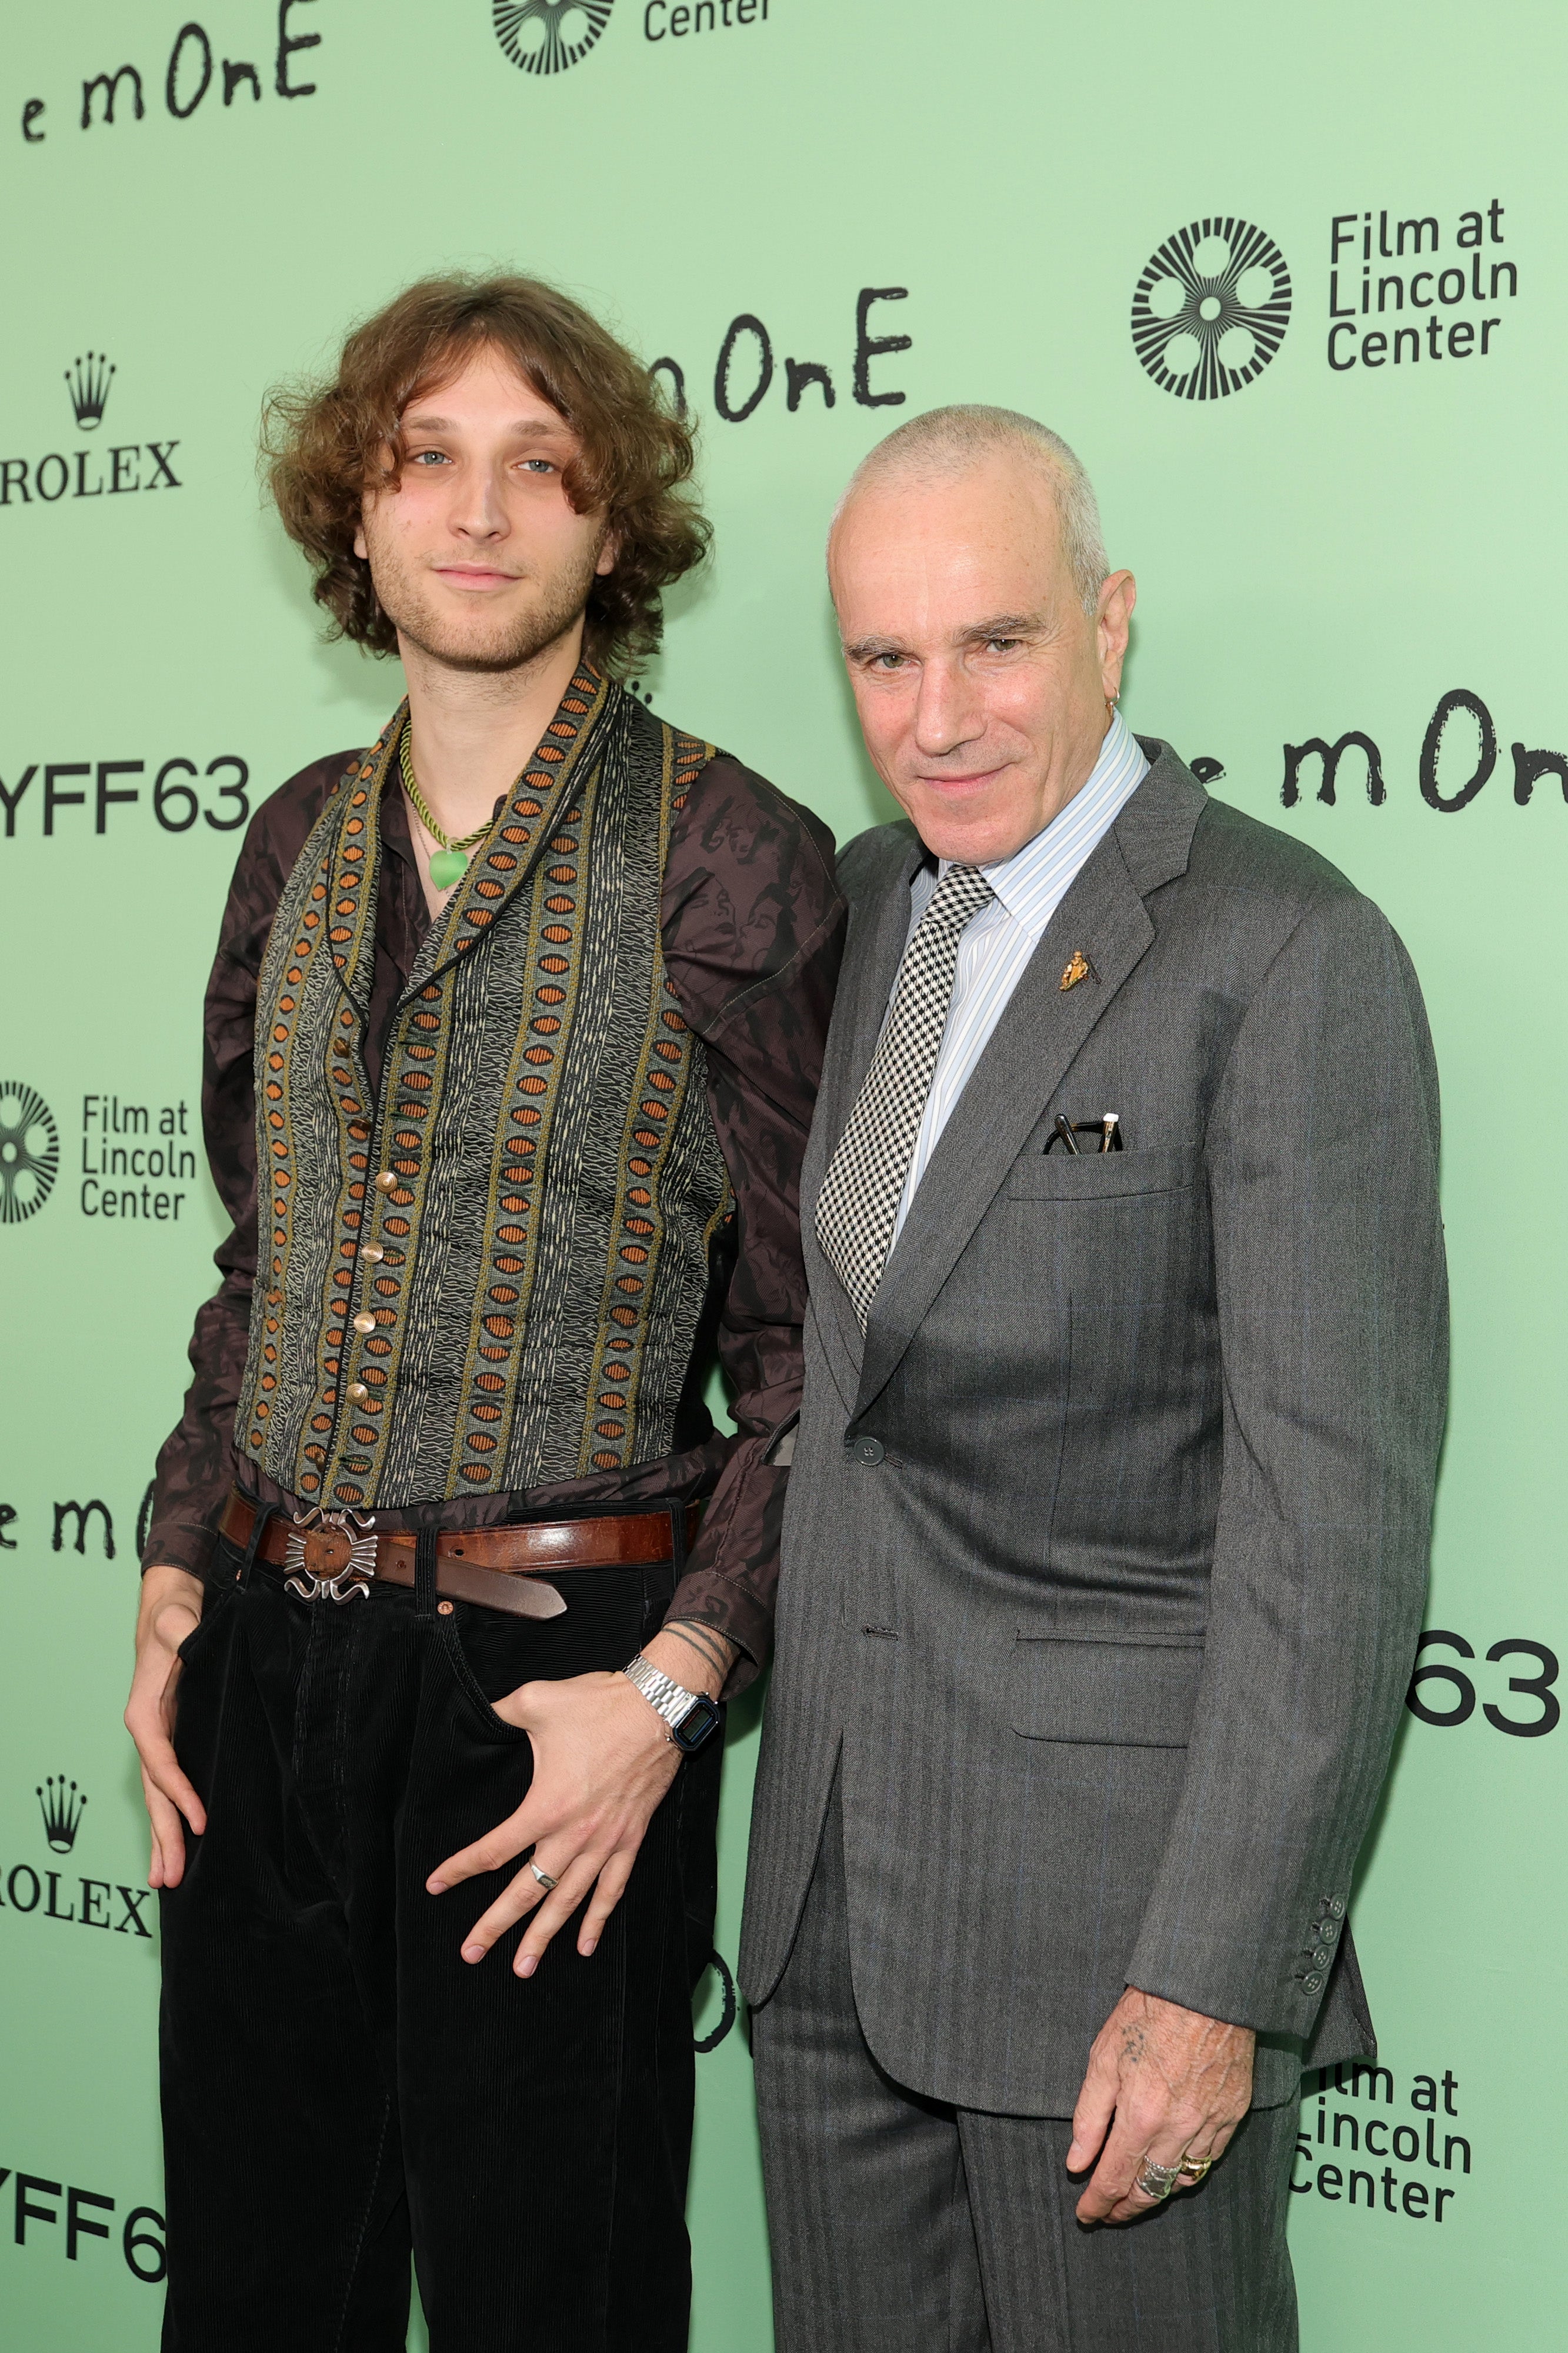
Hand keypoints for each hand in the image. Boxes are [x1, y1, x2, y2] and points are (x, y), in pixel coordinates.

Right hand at [124, 1565, 207, 1889]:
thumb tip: (184, 1639)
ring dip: (162, 1839)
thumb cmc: (173, 1621)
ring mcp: (158, 1742)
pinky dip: (170, 1819)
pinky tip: (177, 1847)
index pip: (161, 1762)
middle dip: (163, 1837)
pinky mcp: (173, 1743)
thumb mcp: (178, 1623)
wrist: (167, 1614)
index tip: (200, 1822)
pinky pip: (168, 1788)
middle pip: (154, 1794)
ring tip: (166, 1880)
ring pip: (157, 1799)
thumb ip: (181, 1633)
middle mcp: (147, 1734)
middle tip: (171, 1879)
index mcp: (145, 1715)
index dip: (178, 1793)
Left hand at [426, 1624, 729, 1978]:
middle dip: (497, 1924)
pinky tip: (585, 1946)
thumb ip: (499, 1712)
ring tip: (523, 1967)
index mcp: (547, 1806)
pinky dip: (598, 1919)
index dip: (462, 1868)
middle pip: (528, 1890)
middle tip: (470, 1952)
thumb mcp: (536, 1701)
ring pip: (569, 1900)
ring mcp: (605, 1841)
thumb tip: (473, 1712)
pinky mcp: (630, 1839)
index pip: (495, 1849)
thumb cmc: (598, 1704)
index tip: (436, 1884)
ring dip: (544, 1935)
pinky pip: (612, 1889)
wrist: (659, 1706)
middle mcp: (574, 1834)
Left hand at [1067, 1986, 1254, 2223]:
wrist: (1204, 1988)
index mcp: (1140, 2117)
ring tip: (1136, 2192)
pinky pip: (1209, 2160)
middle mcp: (1177, 2131)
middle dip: (1124, 2208)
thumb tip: (1076, 2161)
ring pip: (1181, 2181)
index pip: (1114, 2180)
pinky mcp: (1233, 2116)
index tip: (1086, 2214)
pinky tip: (1173, 2167)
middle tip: (1108, 2213)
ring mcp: (1209, 2126)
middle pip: (1149, 2190)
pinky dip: (1188, 2171)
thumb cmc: (1149, 2013)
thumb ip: (1089, 2116)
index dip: (1098, 2204)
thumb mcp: (1103, 2058)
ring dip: (1156, 2193)